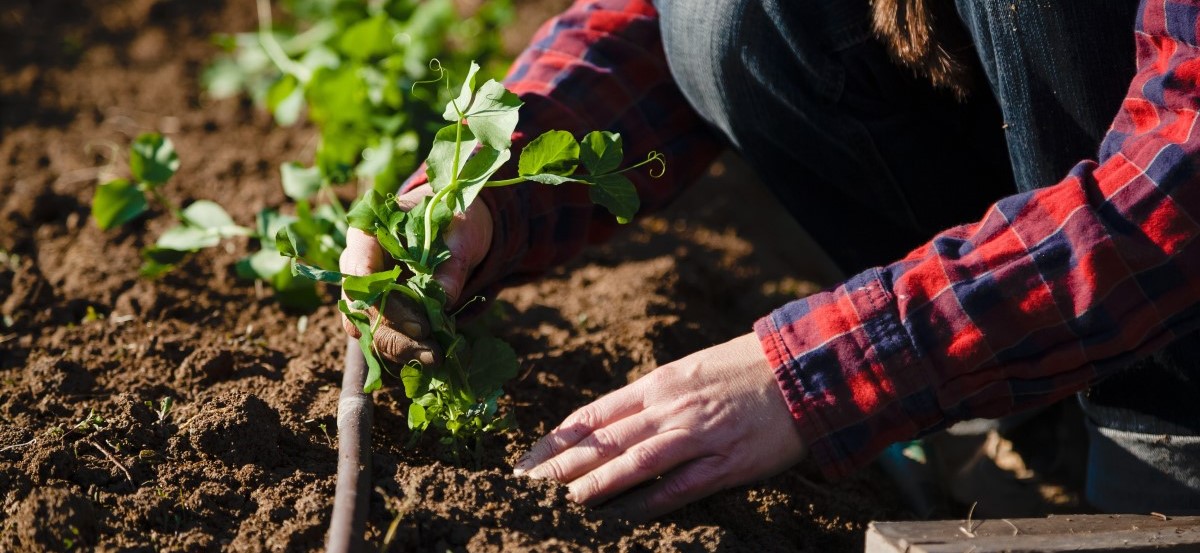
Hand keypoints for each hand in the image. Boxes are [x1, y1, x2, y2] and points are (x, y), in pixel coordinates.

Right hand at [338, 183, 492, 365]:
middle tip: (429, 347)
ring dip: (398, 347)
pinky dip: (403, 348)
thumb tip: (443, 299)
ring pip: (368, 326)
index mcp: (369, 233)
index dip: (382, 300)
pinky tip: (428, 356)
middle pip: (362, 306)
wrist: (456, 227)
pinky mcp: (382, 309)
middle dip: (394, 331)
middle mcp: (359, 264)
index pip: (358, 268)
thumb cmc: (453, 219)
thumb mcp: (461, 231)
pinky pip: (381, 334)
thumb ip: (451, 262)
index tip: (417, 324)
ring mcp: (367, 290)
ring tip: (434, 357)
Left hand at [513, 333, 807, 518]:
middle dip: (561, 467)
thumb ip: (652, 397)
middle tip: (526, 489)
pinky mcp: (730, 462)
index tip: (527, 462)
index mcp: (658, 383)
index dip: (557, 441)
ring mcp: (700, 434)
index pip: (593, 414)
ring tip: (562, 505)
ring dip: (595, 486)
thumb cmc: (745, 368)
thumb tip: (612, 421)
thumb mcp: (690, 370)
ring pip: (635, 462)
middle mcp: (671, 407)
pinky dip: (650, 502)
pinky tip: (622, 518)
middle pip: (605, 440)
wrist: (805, 366)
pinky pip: (682, 486)